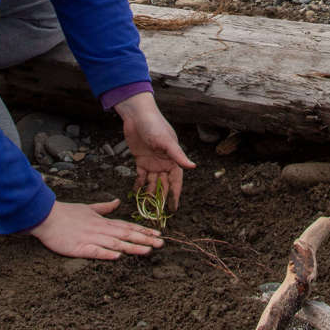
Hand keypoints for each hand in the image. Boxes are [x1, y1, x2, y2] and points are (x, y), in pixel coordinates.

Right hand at [29, 199, 162, 258]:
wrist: (46, 216)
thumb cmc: (66, 213)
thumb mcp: (88, 208)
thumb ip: (104, 207)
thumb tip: (116, 201)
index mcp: (102, 221)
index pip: (127, 226)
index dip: (143, 230)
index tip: (158, 233)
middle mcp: (100, 229)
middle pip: (126, 235)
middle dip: (145, 239)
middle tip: (161, 243)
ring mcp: (90, 238)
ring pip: (115, 243)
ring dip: (132, 247)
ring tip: (148, 250)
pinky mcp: (79, 247)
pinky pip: (94, 251)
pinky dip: (106, 253)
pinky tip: (118, 257)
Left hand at [115, 91, 195, 208]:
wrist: (138, 116)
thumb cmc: (155, 126)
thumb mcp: (167, 142)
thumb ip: (179, 156)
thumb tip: (193, 167)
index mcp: (173, 160)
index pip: (176, 181)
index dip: (175, 194)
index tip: (174, 208)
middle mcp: (164, 163)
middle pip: (164, 184)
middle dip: (161, 197)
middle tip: (158, 212)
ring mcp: (152, 162)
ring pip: (152, 182)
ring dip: (149, 193)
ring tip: (146, 205)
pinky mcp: (140, 160)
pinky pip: (140, 176)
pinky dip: (138, 184)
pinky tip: (135, 193)